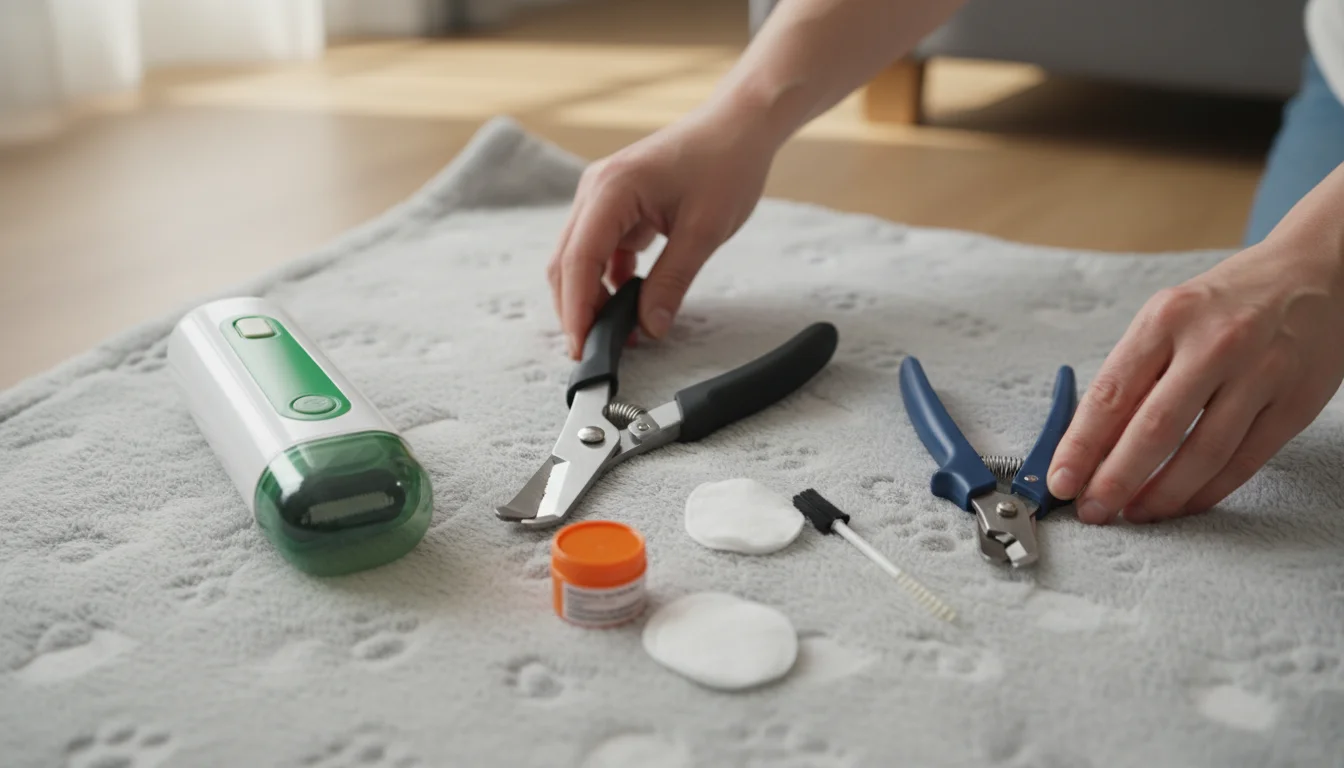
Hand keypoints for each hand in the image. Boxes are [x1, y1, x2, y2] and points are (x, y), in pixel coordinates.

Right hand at [547, 106, 775, 358]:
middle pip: (566, 262)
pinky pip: (601, 250)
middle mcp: (596, 190)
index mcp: (612, 190)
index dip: (576, 310)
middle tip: (596, 351)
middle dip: (576, 309)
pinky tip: (630, 305)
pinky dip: (609, 281)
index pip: (578, 260)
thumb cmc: (726, 163)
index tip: (583, 348)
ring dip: (592, 297)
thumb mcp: (704, 231)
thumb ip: (672, 282)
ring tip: (619, 333)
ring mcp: (603, 196)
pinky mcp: (617, 205)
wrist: (739, 125)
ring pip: (579, 258)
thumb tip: (650, 328)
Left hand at [1047, 235, 1343, 523]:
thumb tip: (1091, 442)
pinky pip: (1243, 461)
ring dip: (1162, 494)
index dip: (1081, 446)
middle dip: (1116, 480)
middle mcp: (1214, 344)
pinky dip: (1207, 491)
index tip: (1061, 480)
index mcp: (1167, 319)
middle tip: (1094, 510)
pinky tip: (1182, 503)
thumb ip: (1134, 374)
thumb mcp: (1169, 317)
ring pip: (1202, 454)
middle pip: (1154, 430)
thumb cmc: (1229, 302)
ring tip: (1136, 512)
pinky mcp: (1295, 403)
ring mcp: (1260, 374)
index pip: (1111, 394)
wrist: (1316, 273)